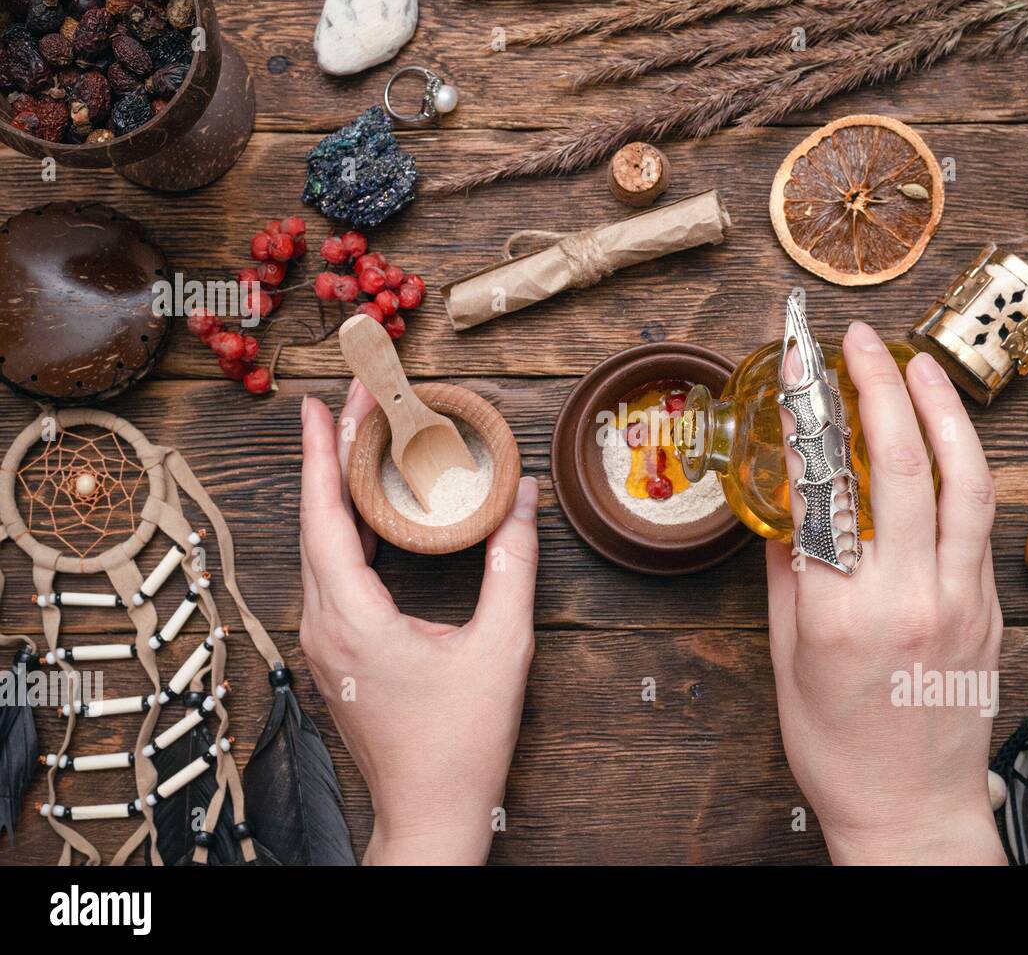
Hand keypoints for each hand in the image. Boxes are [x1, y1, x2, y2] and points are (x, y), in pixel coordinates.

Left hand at [298, 381, 539, 864]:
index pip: (326, 517)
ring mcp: (324, 644)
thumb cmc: (463, 742)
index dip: (325, 455)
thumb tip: (523, 497)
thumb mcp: (502, 646)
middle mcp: (324, 626)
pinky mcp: (336, 655)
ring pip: (317, 550)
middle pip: (315, 523)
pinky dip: (344, 532)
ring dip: (336, 493)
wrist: (431, 812)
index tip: (322, 404)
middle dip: (331, 458)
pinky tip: (367, 512)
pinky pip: (330, 576)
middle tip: (353, 405)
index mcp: (353, 620)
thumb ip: (514, 565)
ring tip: (360, 444)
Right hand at [767, 321, 1004, 864]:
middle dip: (881, 388)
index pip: (822, 490)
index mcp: (838, 615)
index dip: (808, 419)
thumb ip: (786, 574)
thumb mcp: (786, 660)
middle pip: (902, 467)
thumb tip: (786, 508)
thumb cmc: (838, 746)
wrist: (912, 810)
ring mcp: (959, 602)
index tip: (799, 371)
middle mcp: (907, 599)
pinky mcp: (989, 611)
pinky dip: (962, 469)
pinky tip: (945, 438)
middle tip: (862, 341)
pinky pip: (979, 523)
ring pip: (964, 483)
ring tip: (920, 362)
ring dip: (943, 412)